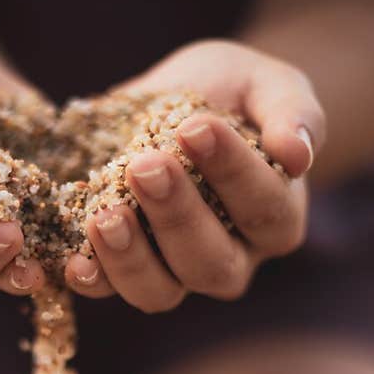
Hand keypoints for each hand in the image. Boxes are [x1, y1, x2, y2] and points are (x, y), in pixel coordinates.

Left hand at [65, 40, 325, 311]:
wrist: (173, 99)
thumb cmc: (230, 91)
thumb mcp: (265, 83)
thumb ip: (292, 112)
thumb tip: (299, 154)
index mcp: (277, 217)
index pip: (263, 206)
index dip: (232, 171)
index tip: (195, 126)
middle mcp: (232, 258)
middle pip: (211, 261)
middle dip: (176, 215)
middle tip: (145, 166)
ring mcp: (176, 273)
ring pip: (161, 290)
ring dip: (130, 257)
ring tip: (104, 214)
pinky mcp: (125, 272)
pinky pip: (110, 291)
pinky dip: (92, 279)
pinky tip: (74, 260)